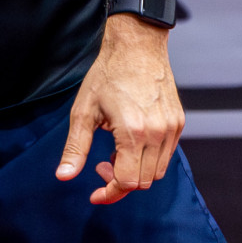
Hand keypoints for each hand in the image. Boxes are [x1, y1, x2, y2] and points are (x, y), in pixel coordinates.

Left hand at [56, 19, 184, 204]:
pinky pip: (166, 156)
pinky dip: (147, 159)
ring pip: (157, 172)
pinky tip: (130, 143)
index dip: (110, 193)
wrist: (137, 48)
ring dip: (135, 171)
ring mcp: (172, 129)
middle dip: (120, 181)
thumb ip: (75, 148)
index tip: (95, 194)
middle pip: (143, 181)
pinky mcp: (178, 123)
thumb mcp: (83, 112)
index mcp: (133, 132)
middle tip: (101, 164)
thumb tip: (63, 176)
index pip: (128, 181)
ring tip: (115, 151)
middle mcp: (158, 133)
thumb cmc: (107, 76)